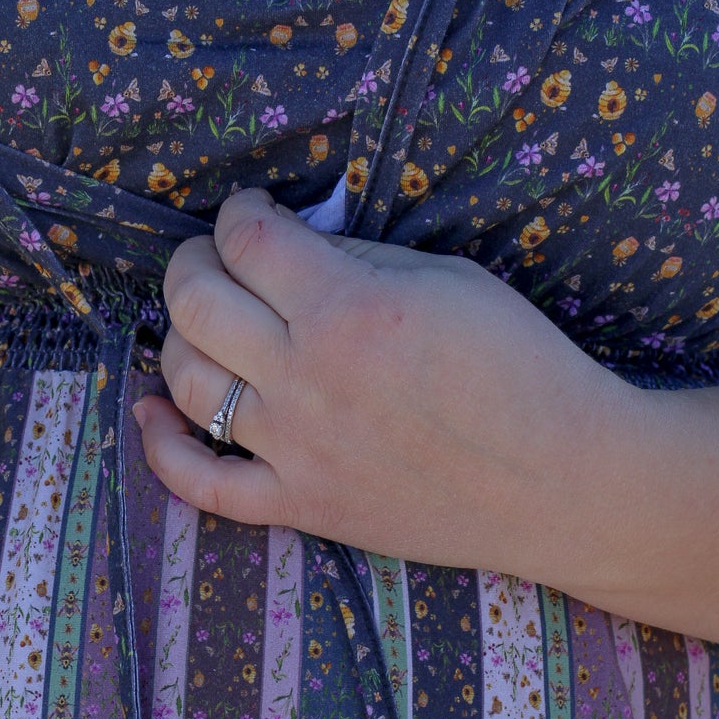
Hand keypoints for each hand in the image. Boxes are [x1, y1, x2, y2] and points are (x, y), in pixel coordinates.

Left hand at [134, 188, 630, 581]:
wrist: (567, 481)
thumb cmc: (519, 365)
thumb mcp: (445, 277)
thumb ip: (355, 258)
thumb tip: (289, 239)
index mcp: (347, 309)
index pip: (244, 239)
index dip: (239, 211)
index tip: (253, 211)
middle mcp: (306, 378)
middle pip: (193, 301)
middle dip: (193, 262)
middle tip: (218, 258)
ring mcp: (298, 449)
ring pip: (186, 379)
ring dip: (180, 337)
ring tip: (207, 322)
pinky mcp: (305, 507)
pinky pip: (201, 485)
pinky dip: (161, 445)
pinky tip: (151, 409)